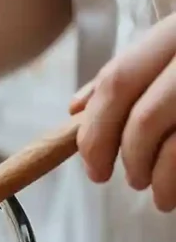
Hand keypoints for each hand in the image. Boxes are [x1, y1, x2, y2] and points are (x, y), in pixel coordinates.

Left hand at [70, 13, 175, 211]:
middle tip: (124, 180)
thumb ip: (129, 74)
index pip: (117, 82)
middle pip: (144, 118)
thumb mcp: (172, 49)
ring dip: (159, 178)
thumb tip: (75, 109)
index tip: (91, 164)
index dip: (94, 130)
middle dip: (126, 158)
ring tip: (157, 192)